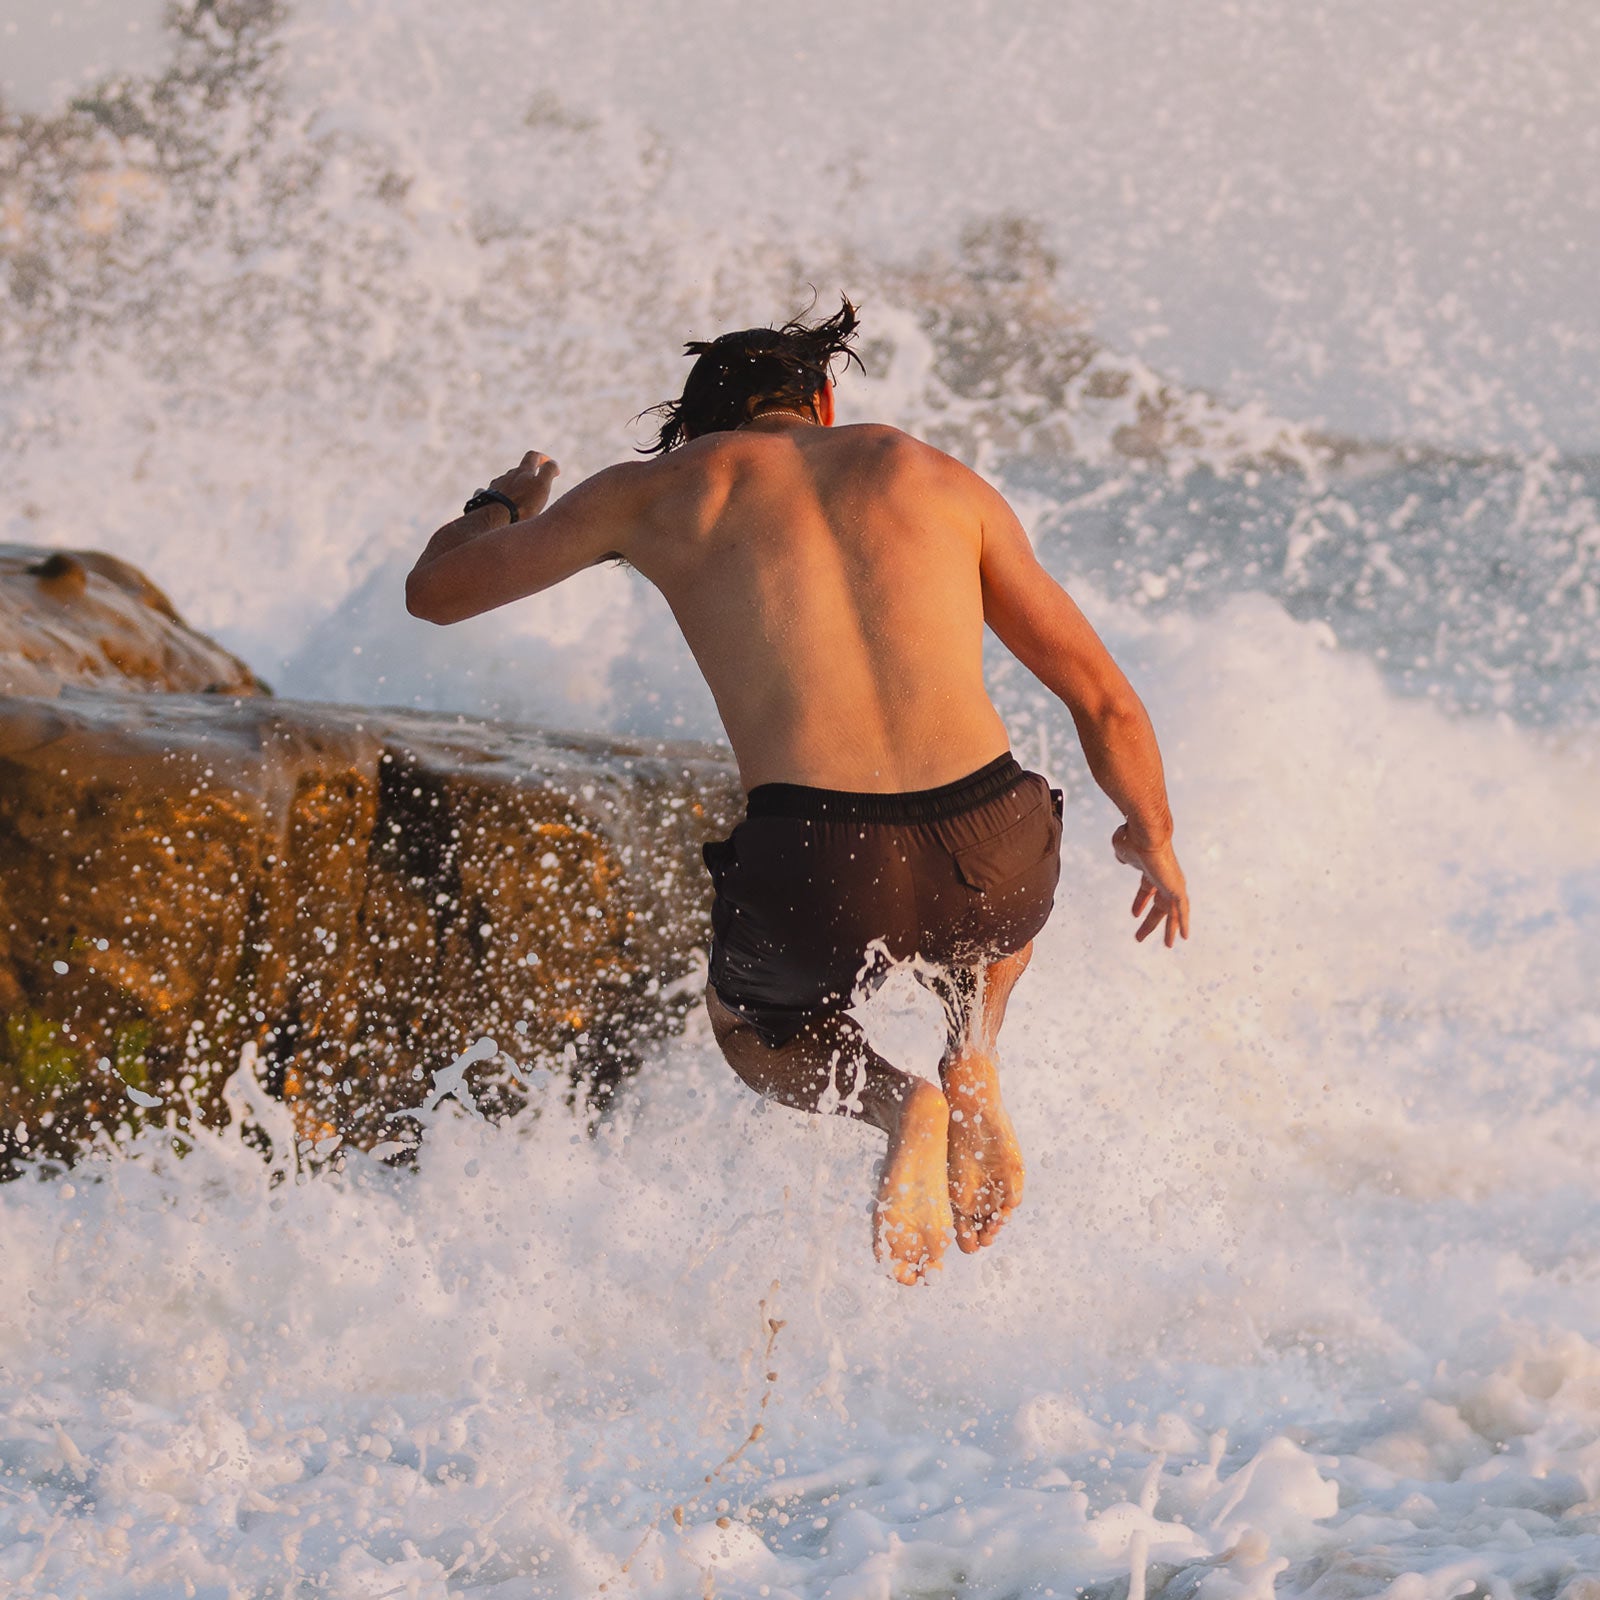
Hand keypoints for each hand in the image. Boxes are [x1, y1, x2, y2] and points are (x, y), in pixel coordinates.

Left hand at [489, 451, 559, 519]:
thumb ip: (548, 471)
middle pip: (519, 470)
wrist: (496, 518)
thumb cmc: (523, 503)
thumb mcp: (542, 485)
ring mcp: (496, 486)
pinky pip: (495, 492)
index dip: (542, 458)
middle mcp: (508, 475)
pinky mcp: (487, 498)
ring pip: (507, 482)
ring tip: (521, 499)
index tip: (548, 465)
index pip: (533, 456)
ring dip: (515, 486)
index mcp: (523, 471)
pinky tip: (503, 503)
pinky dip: (501, 495)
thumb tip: (553, 463)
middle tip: (537, 485)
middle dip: (529, 474)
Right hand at [1112, 824, 1189, 947]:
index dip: (1140, 902)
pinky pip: (1181, 910)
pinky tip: (1183, 937)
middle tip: (1140, 937)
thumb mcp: (1122, 850)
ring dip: (1169, 928)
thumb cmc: (1132, 839)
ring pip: (1173, 911)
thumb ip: (1124, 856)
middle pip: (1159, 905)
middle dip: (1151, 922)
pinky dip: (1182, 923)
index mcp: (1150, 869)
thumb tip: (1124, 857)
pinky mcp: (1177, 888)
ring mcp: (1172, 883)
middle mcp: (1164, 877)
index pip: (1147, 890)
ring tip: (1168, 945)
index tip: (1134, 914)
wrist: (1145, 834)